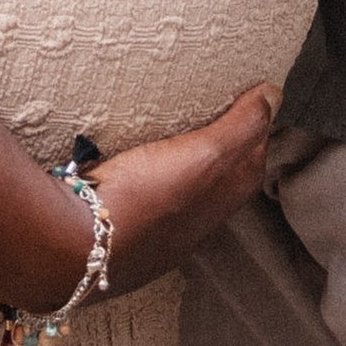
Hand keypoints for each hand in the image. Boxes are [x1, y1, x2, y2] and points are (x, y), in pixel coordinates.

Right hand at [0, 86, 276, 310]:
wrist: (70, 250)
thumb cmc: (141, 202)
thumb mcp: (202, 157)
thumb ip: (239, 128)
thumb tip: (275, 95)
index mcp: (216, 207)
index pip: (249, 166)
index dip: (254, 132)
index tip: (250, 100)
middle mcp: (188, 228)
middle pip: (215, 183)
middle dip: (220, 150)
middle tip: (212, 111)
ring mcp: (151, 234)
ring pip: (175, 195)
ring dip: (177, 167)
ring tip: (167, 133)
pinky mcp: (115, 232)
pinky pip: (140, 200)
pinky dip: (143, 179)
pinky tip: (126, 164)